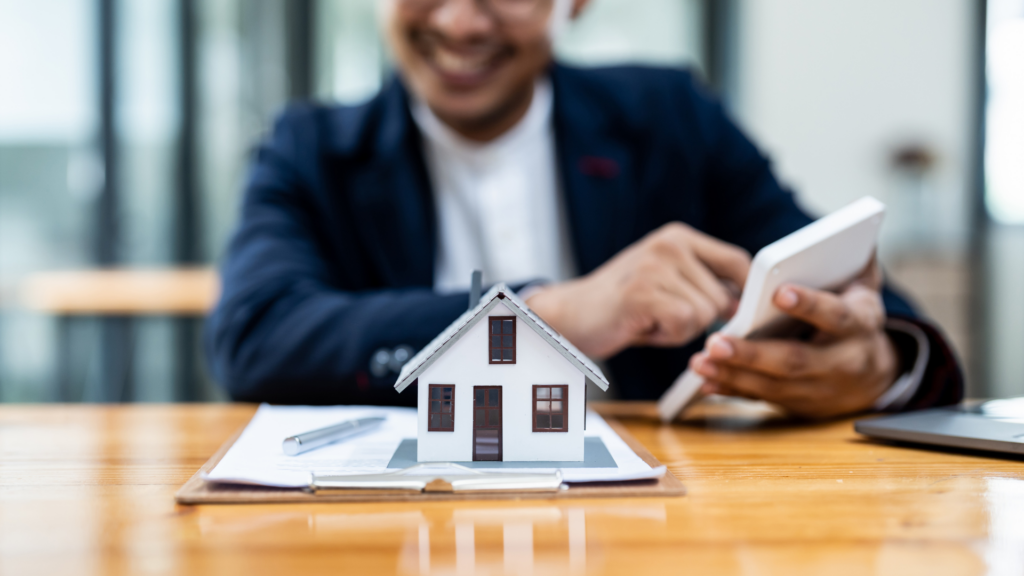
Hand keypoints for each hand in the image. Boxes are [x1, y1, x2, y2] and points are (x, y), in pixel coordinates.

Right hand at [527, 222, 749, 358]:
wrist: (570, 315)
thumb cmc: (623, 305)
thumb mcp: (667, 281)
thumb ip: (704, 283)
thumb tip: (749, 301)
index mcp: (678, 236)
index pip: (737, 261)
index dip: (745, 292)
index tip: (739, 313)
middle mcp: (669, 244)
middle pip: (724, 297)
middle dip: (701, 319)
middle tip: (664, 316)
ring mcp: (655, 266)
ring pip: (705, 314)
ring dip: (681, 329)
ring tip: (650, 319)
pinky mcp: (643, 292)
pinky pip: (685, 324)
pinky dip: (668, 335)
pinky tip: (644, 327)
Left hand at [688, 260, 898, 418]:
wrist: (874, 377)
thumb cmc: (855, 321)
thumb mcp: (864, 291)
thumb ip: (858, 262)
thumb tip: (859, 231)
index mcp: (857, 326)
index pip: (834, 315)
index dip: (809, 304)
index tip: (778, 292)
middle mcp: (840, 362)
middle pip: (794, 359)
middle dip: (753, 353)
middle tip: (716, 342)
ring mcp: (818, 388)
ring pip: (774, 385)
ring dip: (734, 374)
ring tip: (700, 361)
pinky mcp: (798, 403)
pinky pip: (762, 399)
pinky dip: (732, 391)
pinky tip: (705, 381)